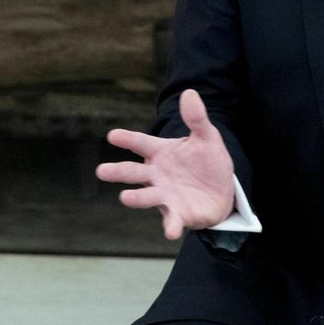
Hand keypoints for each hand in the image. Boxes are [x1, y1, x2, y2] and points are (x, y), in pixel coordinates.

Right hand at [96, 89, 234, 239]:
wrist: (222, 191)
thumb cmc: (208, 162)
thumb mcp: (207, 138)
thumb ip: (197, 119)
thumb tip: (190, 93)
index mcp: (160, 152)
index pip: (140, 143)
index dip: (127, 139)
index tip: (113, 135)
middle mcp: (156, 175)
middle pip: (133, 172)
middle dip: (118, 172)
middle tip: (101, 171)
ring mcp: (164, 195)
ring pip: (146, 196)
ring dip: (136, 198)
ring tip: (125, 198)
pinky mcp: (178, 214)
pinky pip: (171, 220)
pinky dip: (169, 226)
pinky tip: (170, 232)